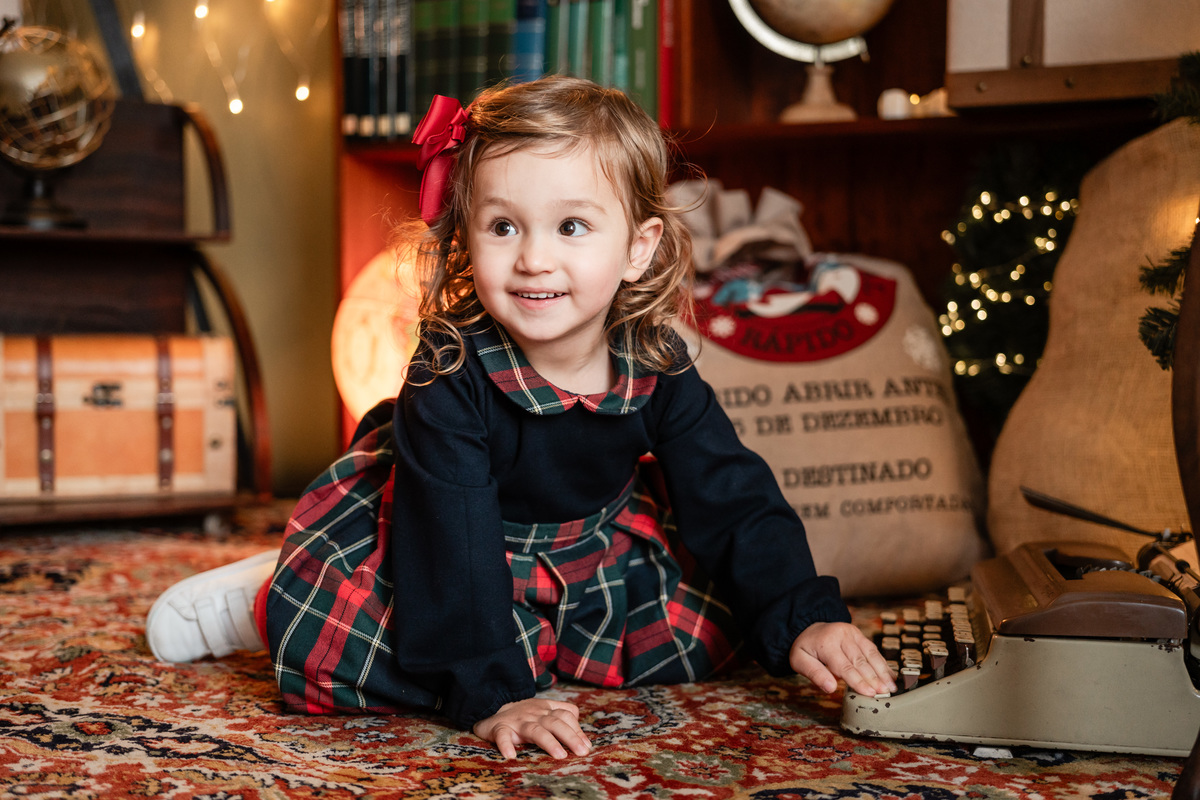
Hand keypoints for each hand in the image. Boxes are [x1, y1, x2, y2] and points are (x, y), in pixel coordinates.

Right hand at [472, 698, 591, 759]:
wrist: (490, 705)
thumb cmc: (523, 713)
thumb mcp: (545, 708)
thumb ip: (564, 714)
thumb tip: (583, 737)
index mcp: (545, 709)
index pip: (566, 715)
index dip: (577, 730)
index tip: (587, 746)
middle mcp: (534, 714)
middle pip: (556, 723)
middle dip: (571, 737)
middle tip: (582, 752)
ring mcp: (517, 721)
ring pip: (535, 730)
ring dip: (549, 742)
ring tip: (559, 755)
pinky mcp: (499, 728)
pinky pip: (502, 736)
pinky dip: (506, 745)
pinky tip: (510, 756)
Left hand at [789, 621, 896, 696]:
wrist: (809, 628)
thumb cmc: (806, 649)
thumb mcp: (799, 661)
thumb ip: (815, 674)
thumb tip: (831, 688)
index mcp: (826, 643)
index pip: (844, 666)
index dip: (858, 681)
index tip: (870, 694)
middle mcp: (841, 635)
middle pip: (860, 661)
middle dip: (874, 678)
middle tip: (885, 693)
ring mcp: (852, 633)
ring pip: (871, 654)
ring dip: (883, 671)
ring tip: (892, 687)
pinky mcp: (859, 634)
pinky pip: (873, 650)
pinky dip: (882, 663)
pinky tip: (890, 675)